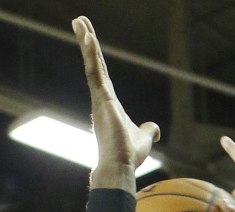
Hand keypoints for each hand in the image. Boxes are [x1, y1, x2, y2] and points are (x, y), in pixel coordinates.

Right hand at [73, 17, 159, 188]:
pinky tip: (87, 36)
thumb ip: (149, 129)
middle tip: (78, 20)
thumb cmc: (129, 156)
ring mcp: (99, 98)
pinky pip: (94, 71)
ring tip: (79, 20)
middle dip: (87, 41)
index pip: (102, 73)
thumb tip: (156, 129)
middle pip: (95, 63)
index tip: (89, 38)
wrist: (120, 167)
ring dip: (86, 41)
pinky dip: (90, 54)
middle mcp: (102, 98)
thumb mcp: (145, 137)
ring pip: (92, 63)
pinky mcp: (101, 99)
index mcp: (110, 103)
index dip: (96, 56)